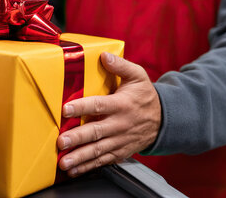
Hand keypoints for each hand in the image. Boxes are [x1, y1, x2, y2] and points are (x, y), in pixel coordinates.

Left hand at [57, 52, 161, 176]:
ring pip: (98, 150)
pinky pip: (102, 161)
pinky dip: (87, 166)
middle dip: (77, 138)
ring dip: (80, 157)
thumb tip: (104, 55)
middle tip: (61, 142)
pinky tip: (73, 170)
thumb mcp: (138, 76)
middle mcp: (120, 124)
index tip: (66, 109)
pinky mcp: (119, 152)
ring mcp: (120, 141)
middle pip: (96, 132)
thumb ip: (120, 66)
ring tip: (64, 161)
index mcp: (122, 104)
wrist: (164, 121)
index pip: (99, 105)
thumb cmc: (145, 96)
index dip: (82, 107)